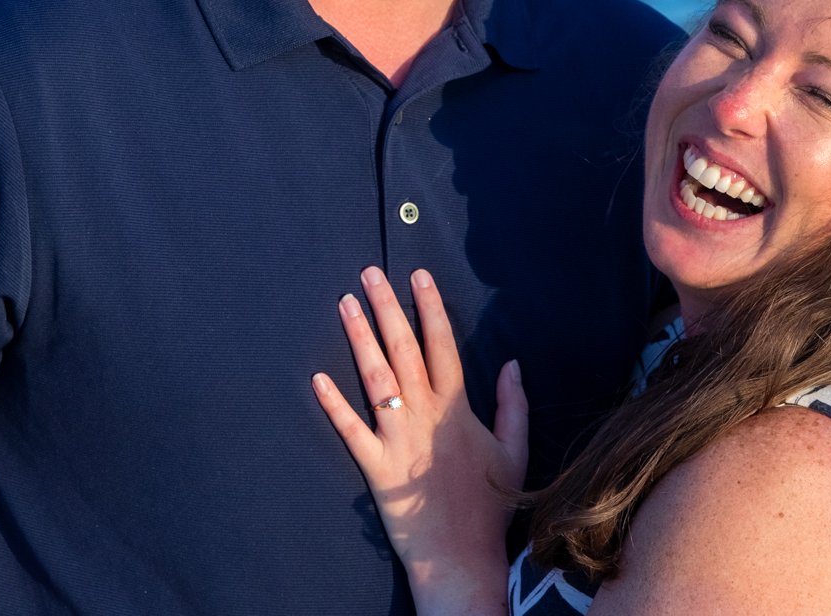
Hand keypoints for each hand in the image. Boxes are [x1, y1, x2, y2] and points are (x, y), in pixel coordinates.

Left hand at [313, 267, 526, 615]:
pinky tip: (316, 377)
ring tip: (345, 303)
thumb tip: (512, 363)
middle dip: (387, 307)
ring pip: (374, 377)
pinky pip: (349, 428)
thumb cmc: (490, 505)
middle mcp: (424, 414)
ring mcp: (397, 438)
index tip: (417, 276)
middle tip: (370, 273)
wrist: (461, 556)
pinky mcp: (373, 465)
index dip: (429, 307)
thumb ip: (513, 404)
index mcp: (457, 408)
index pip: (442, 344)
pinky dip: (332, 403)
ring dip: (359, 337)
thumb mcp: (514, 451)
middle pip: (403, 349)